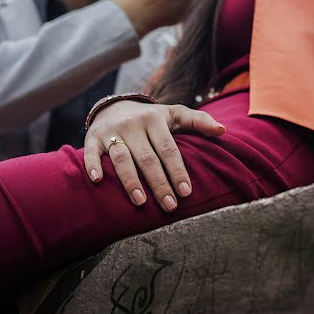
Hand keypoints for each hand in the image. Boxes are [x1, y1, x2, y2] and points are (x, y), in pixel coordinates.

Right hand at [84, 100, 225, 210]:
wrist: (115, 106)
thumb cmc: (151, 118)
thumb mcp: (175, 114)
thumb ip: (199, 121)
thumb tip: (223, 131)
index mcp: (154, 119)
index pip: (168, 148)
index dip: (177, 170)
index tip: (186, 192)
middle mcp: (132, 124)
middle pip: (147, 157)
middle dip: (159, 183)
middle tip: (170, 207)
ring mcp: (111, 131)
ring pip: (121, 157)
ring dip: (130, 180)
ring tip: (141, 202)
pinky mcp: (93, 138)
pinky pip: (91, 152)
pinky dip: (93, 165)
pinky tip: (98, 181)